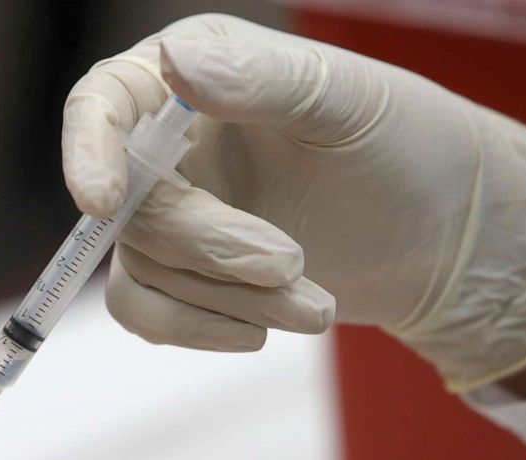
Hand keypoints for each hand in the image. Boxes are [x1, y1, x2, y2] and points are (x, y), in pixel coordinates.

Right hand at [62, 14, 525, 391]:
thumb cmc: (401, 145)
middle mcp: (165, 147)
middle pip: (131, 208)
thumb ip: (256, 78)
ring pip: (145, 271)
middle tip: (290, 264)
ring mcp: (169, 215)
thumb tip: (173, 63)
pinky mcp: (181, 275)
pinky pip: (147, 314)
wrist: (437, 234)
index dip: (88, 151)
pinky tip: (264, 330)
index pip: (103, 104)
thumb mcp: (343, 100)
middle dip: (210, 247)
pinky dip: (201, 329)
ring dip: (232, 298)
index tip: (103, 203)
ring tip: (316, 304)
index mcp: (190, 78)